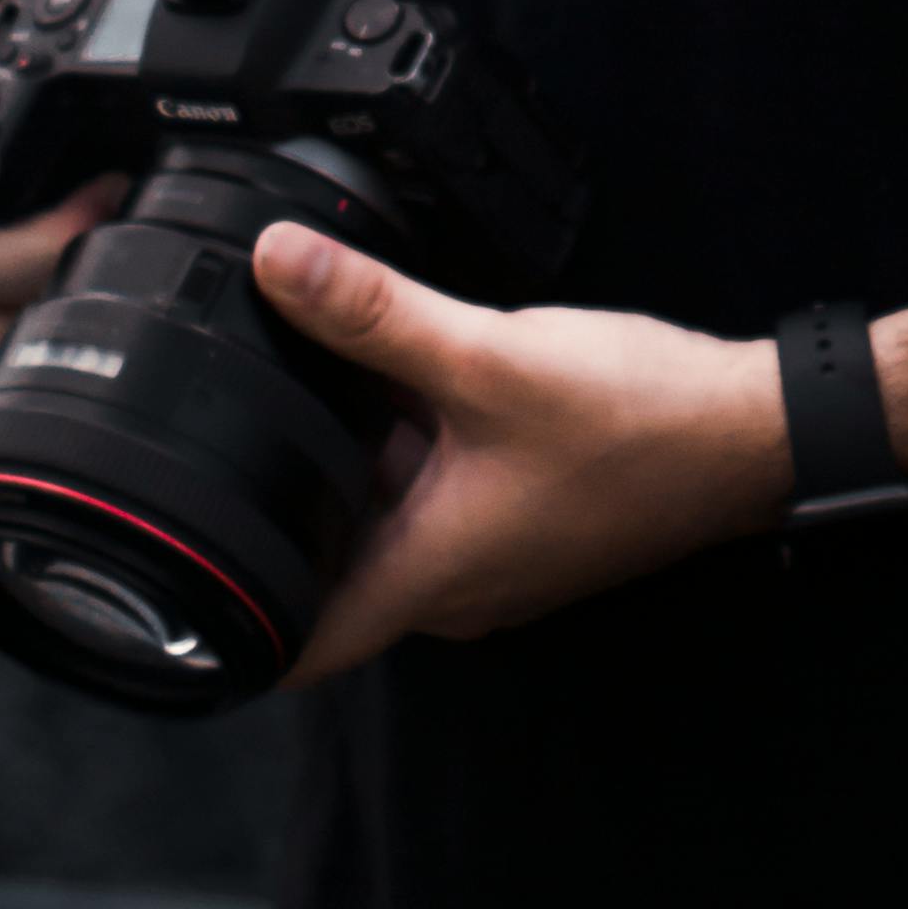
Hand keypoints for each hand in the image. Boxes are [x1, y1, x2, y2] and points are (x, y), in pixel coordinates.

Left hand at [249, 230, 791, 673]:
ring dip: (346, 466)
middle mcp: (450, 586)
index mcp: (426, 579)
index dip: (216, 629)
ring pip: (379, 522)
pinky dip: (402, 447)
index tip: (157, 579)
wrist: (750, 432)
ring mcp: (487, 554)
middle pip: (326, 568)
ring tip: (303, 380)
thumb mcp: (488, 358)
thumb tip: (278, 262)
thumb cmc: (638, 423)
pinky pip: (430, 495)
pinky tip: (400, 374)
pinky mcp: (517, 515)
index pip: (290, 646)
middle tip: (218, 430)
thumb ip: (374, 313)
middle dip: (277, 505)